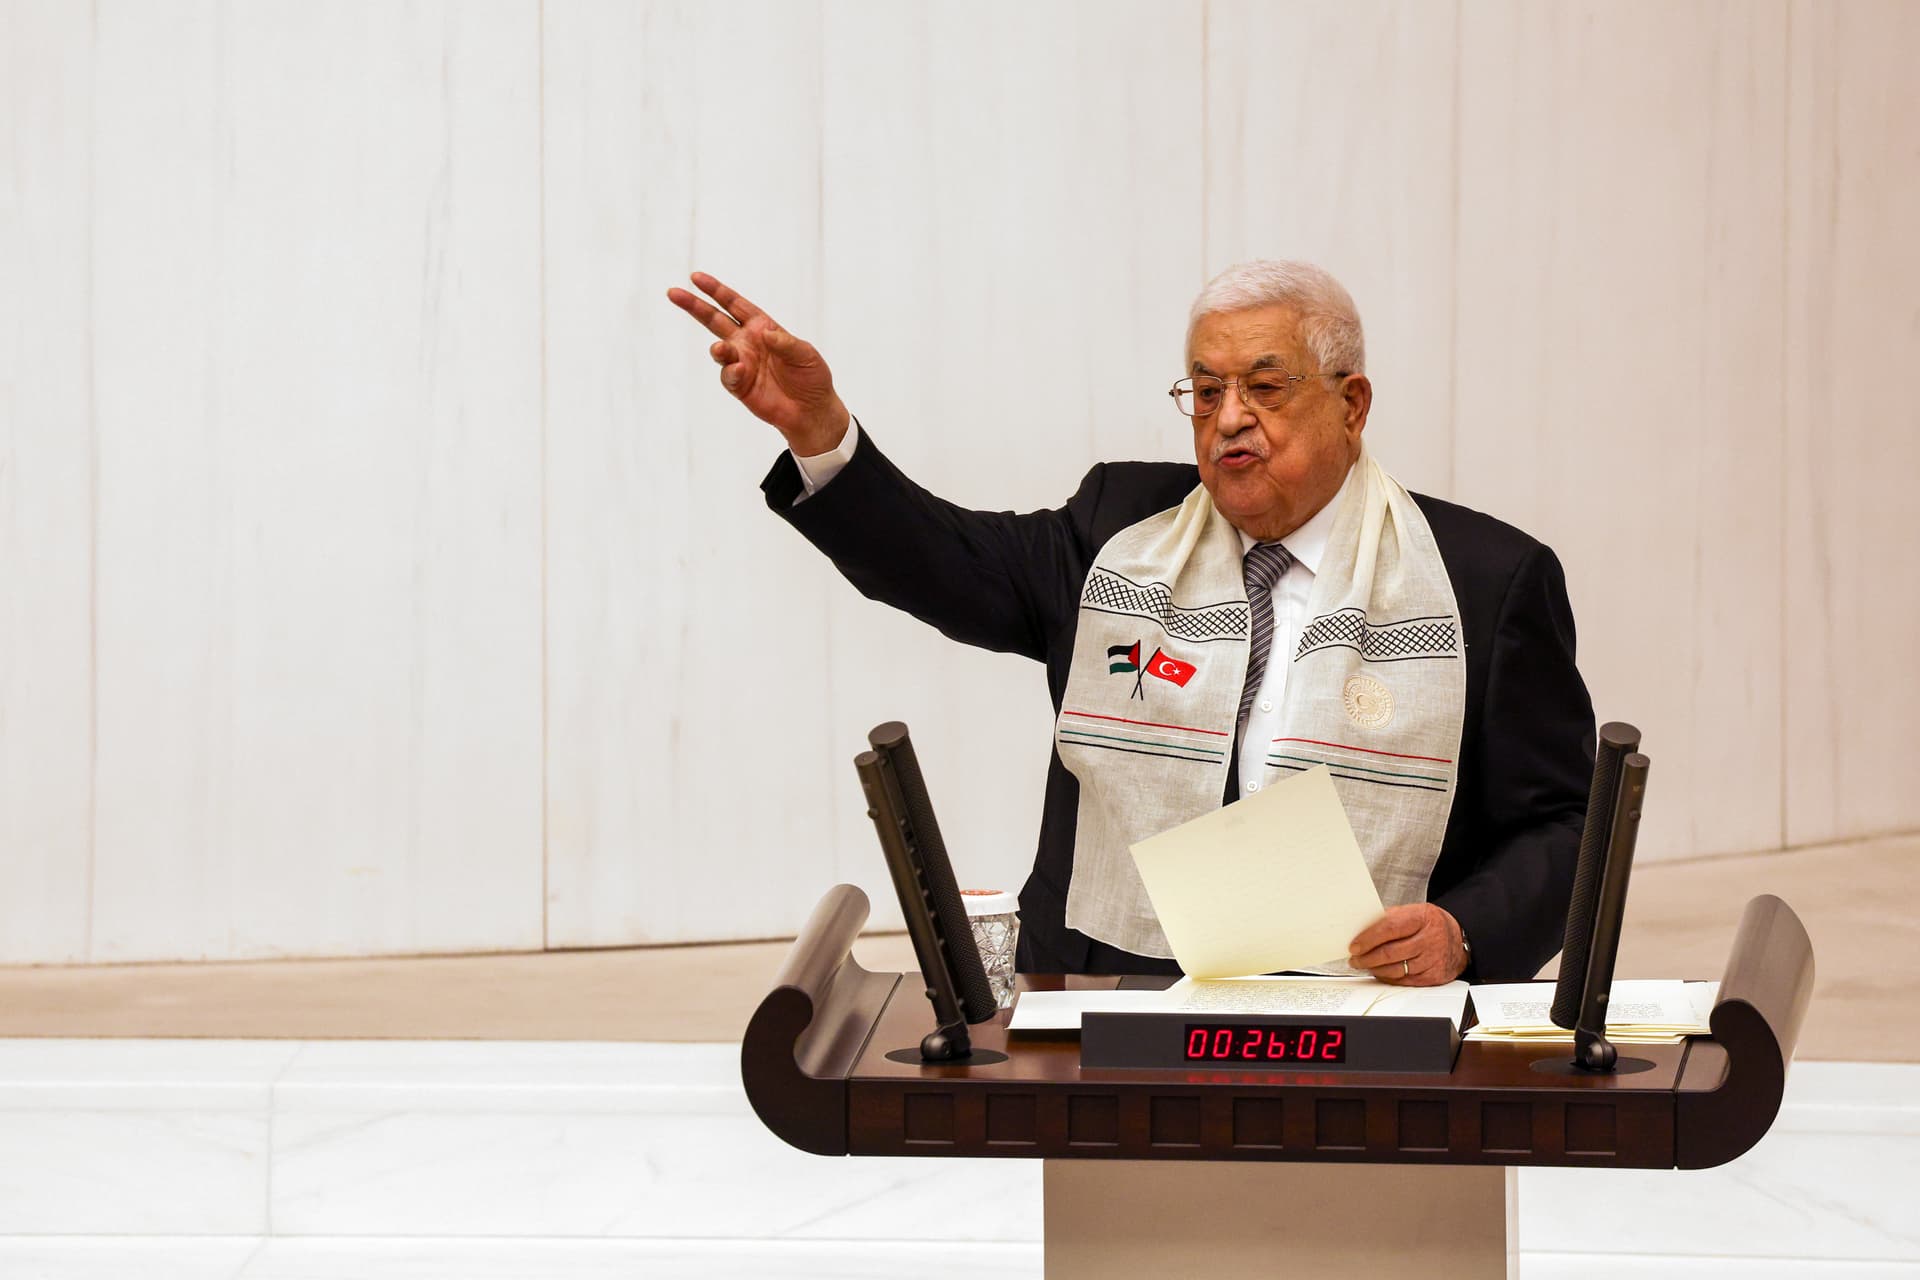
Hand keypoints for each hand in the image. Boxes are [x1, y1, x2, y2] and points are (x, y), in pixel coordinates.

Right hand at [666, 271, 848, 454]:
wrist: (811, 410)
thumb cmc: (811, 377)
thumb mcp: (805, 354)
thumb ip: (785, 343)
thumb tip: (765, 333)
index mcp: (761, 326)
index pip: (734, 304)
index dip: (716, 290)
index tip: (696, 278)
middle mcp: (747, 342)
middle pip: (714, 320)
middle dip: (694, 306)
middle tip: (674, 293)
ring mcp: (742, 364)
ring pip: (719, 350)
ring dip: (718, 349)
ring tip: (721, 350)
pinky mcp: (740, 386)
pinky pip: (728, 376)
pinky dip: (731, 373)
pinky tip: (740, 371)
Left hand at [1348, 904, 1465, 985]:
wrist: (1457, 938)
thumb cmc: (1429, 924)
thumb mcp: (1412, 912)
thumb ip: (1388, 919)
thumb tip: (1360, 930)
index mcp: (1422, 918)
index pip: (1389, 928)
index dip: (1368, 938)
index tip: (1354, 946)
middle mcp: (1430, 939)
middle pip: (1390, 952)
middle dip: (1367, 958)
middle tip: (1354, 959)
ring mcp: (1433, 959)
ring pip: (1396, 969)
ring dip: (1375, 969)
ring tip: (1364, 965)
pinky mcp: (1434, 976)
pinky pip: (1405, 981)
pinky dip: (1389, 978)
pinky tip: (1380, 972)